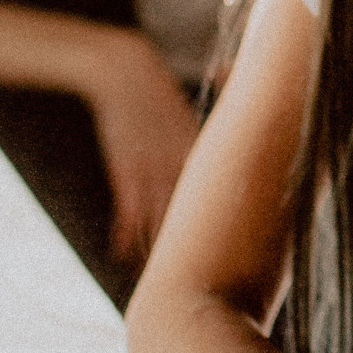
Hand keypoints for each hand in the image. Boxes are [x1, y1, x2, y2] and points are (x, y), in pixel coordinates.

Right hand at [82, 32, 203, 262]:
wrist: (126, 72)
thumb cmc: (159, 100)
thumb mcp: (186, 125)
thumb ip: (196, 154)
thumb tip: (208, 180)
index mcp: (202, 154)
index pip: (218, 201)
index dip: (223, 232)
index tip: (231, 259)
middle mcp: (182, 166)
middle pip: (192, 220)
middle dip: (194, 252)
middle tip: (198, 280)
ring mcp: (153, 168)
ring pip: (161, 222)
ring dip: (156, 252)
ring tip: (155, 279)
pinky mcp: (126, 168)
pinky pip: (128, 210)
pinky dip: (125, 233)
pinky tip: (121, 253)